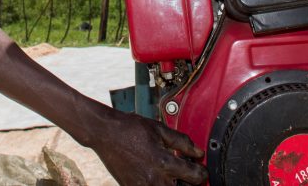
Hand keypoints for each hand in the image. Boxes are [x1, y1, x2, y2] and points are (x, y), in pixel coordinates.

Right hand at [88, 109, 206, 184]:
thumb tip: (198, 152)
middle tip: (188, 174)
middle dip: (190, 182)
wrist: (105, 133)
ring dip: (175, 185)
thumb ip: (182, 142)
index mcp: (163, 163)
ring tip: (174, 176)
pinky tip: (158, 177)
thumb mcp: (159, 129)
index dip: (202, 172)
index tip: (201, 169)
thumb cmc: (130, 128)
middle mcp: (154, 179)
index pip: (195, 176)